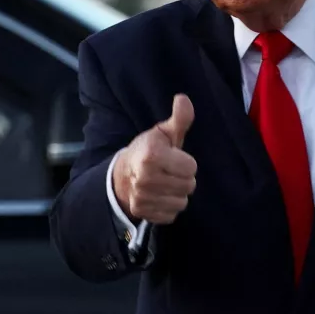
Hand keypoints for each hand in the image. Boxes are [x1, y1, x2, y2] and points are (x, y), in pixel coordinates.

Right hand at [113, 94, 196, 224]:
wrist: (123, 174)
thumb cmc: (148, 150)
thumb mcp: (163, 133)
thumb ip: (179, 119)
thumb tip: (183, 99)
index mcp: (151, 156)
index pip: (191, 167)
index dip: (186, 162)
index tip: (174, 158)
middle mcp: (145, 179)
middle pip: (189, 186)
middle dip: (183, 178)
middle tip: (169, 171)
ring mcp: (142, 198)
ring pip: (182, 202)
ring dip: (177, 193)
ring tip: (164, 183)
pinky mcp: (143, 213)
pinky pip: (172, 214)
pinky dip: (168, 206)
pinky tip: (159, 196)